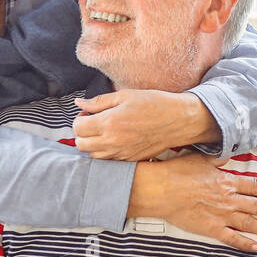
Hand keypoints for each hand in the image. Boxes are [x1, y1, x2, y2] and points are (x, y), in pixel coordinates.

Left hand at [73, 90, 214, 160]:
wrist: (178, 120)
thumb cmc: (155, 104)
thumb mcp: (125, 95)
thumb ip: (99, 102)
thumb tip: (79, 103)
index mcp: (109, 123)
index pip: (78, 128)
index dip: (79, 119)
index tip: (88, 114)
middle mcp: (113, 141)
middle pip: (81, 145)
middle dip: (83, 133)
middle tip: (93, 123)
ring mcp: (122, 153)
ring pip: (93, 156)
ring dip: (92, 145)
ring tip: (103, 132)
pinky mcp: (130, 159)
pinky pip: (108, 161)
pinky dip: (105, 153)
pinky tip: (115, 140)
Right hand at [143, 152, 256, 252]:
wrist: (161, 190)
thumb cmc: (178, 172)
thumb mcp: (201, 159)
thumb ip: (217, 159)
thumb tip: (228, 155)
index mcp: (227, 181)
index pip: (255, 186)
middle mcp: (228, 199)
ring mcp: (220, 215)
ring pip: (249, 222)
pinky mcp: (210, 229)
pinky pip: (231, 238)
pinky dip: (244, 243)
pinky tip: (256, 247)